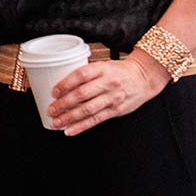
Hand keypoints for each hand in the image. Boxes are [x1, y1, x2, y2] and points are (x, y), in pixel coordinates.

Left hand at [47, 56, 166, 135]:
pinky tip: (70, 130)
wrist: (144, 78)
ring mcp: (112, 98)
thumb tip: (61, 85)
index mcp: (102, 69)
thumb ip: (86, 74)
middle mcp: (108, 83)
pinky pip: (96, 120)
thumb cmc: (119, 71)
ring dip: (69, 118)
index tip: (54, 92)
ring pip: (87, 110)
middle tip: (51, 110)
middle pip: (82, 94)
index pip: (81, 75)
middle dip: (63, 104)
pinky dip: (81, 126)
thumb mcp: (103, 65)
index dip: (65, 84)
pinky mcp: (116, 111)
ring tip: (56, 122)